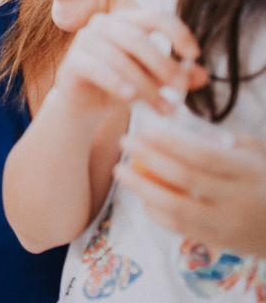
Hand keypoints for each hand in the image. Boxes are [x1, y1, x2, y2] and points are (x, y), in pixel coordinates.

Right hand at [49, 10, 205, 116]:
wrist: (83, 104)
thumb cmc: (121, 85)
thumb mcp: (153, 80)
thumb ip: (176, 75)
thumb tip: (203, 76)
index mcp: (126, 20)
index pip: (155, 16)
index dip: (176, 32)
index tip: (194, 54)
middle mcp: (103, 24)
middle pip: (137, 38)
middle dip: (162, 64)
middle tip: (181, 88)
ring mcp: (84, 41)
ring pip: (120, 59)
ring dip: (146, 85)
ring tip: (165, 109)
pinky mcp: (72, 62)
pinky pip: (97, 69)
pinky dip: (116, 83)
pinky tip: (130, 97)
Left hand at [115, 129, 265, 255]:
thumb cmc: (265, 182)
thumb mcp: (256, 156)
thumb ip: (224, 142)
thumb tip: (184, 132)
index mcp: (248, 173)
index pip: (204, 156)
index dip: (171, 143)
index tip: (144, 130)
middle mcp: (238, 200)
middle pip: (185, 179)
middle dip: (149, 159)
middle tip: (125, 142)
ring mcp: (228, 225)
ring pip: (177, 209)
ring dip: (143, 189)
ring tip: (121, 171)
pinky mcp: (219, 242)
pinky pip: (179, 228)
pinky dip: (156, 212)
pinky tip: (142, 196)